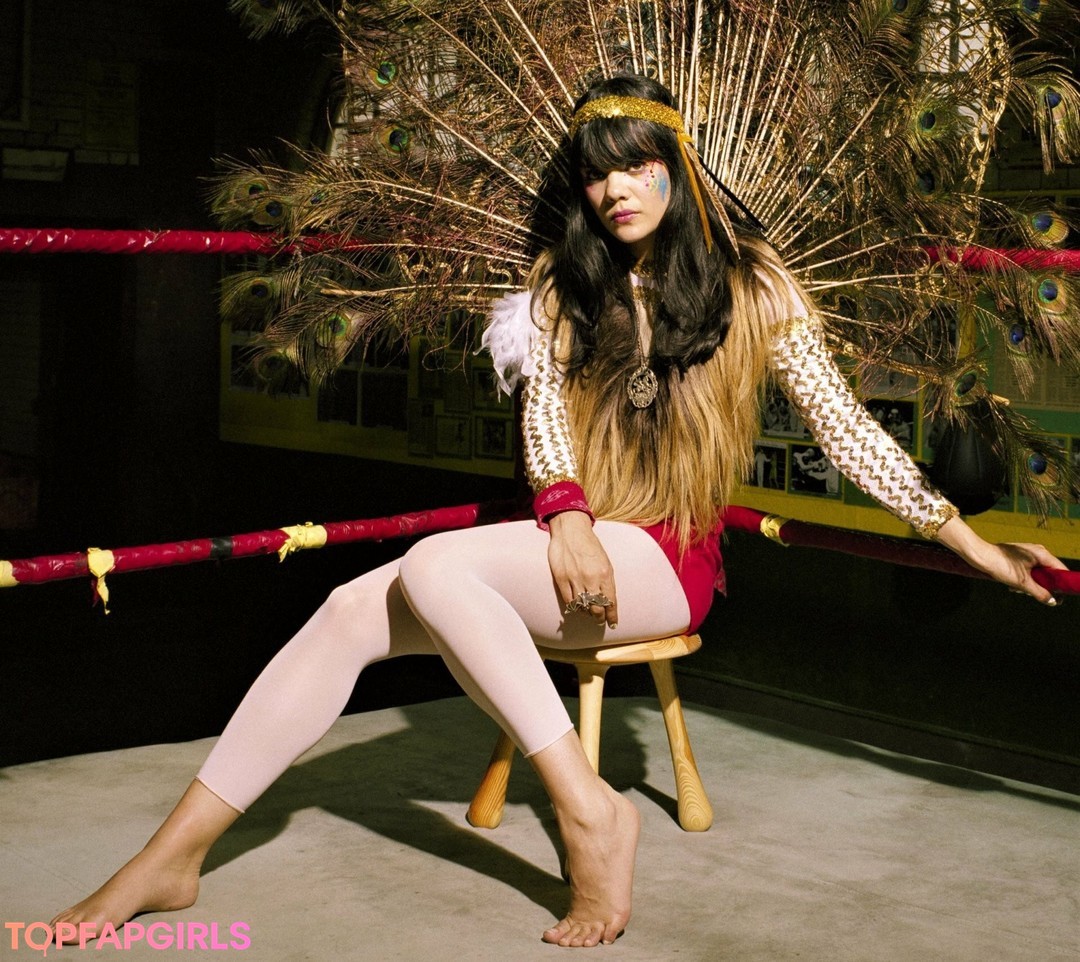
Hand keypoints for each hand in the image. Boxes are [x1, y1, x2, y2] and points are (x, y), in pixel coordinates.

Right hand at [548, 511, 618, 627]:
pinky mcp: (561, 578)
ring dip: (586, 613)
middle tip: (599, 620)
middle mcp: (590, 578)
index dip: (612, 616)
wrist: (571, 530)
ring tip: (588, 613)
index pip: (610, 602)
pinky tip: (576, 606)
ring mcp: (574, 579)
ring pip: (581, 607)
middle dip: (599, 617)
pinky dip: (574, 606)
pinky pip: (568, 600)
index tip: (613, 624)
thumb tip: (608, 601)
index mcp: (605, 574)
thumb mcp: (605, 562)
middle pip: (596, 608)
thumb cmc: (590, 546)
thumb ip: (606, 581)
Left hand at [936, 516, 1067, 606]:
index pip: (1061, 570)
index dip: (1062, 584)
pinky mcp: (1019, 555)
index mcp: (1042, 554)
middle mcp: (1038, 551)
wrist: (979, 555)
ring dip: (1031, 584)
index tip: (1059, 596)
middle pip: (1050, 572)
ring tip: (1018, 589)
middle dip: (1043, 585)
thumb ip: (1040, 593)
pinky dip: (1024, 579)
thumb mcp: (1022, 583)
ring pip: (1038, 572)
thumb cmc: (1000, 565)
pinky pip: (1028, 569)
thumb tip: (1053, 602)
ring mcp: (1028, 552)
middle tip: (1033, 594)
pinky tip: (1013, 586)